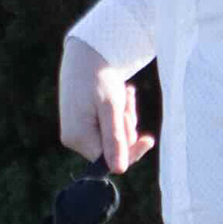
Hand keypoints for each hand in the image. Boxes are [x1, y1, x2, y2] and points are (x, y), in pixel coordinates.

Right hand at [58, 36, 152, 171]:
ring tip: (125, 92)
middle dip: (126, 126)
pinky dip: (117, 111)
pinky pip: (106, 126)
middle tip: (128, 100)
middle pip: (111, 148)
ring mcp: (76, 131)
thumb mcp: (111, 108)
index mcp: (78, 138)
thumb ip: (115, 139)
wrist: (87, 53)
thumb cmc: (99, 78)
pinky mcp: (81, 122)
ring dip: (124, 116)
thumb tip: (119, 170)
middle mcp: (73, 139)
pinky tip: (122, 92)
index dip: (130, 150)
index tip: (149, 140)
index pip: (109, 160)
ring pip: (112, 136)